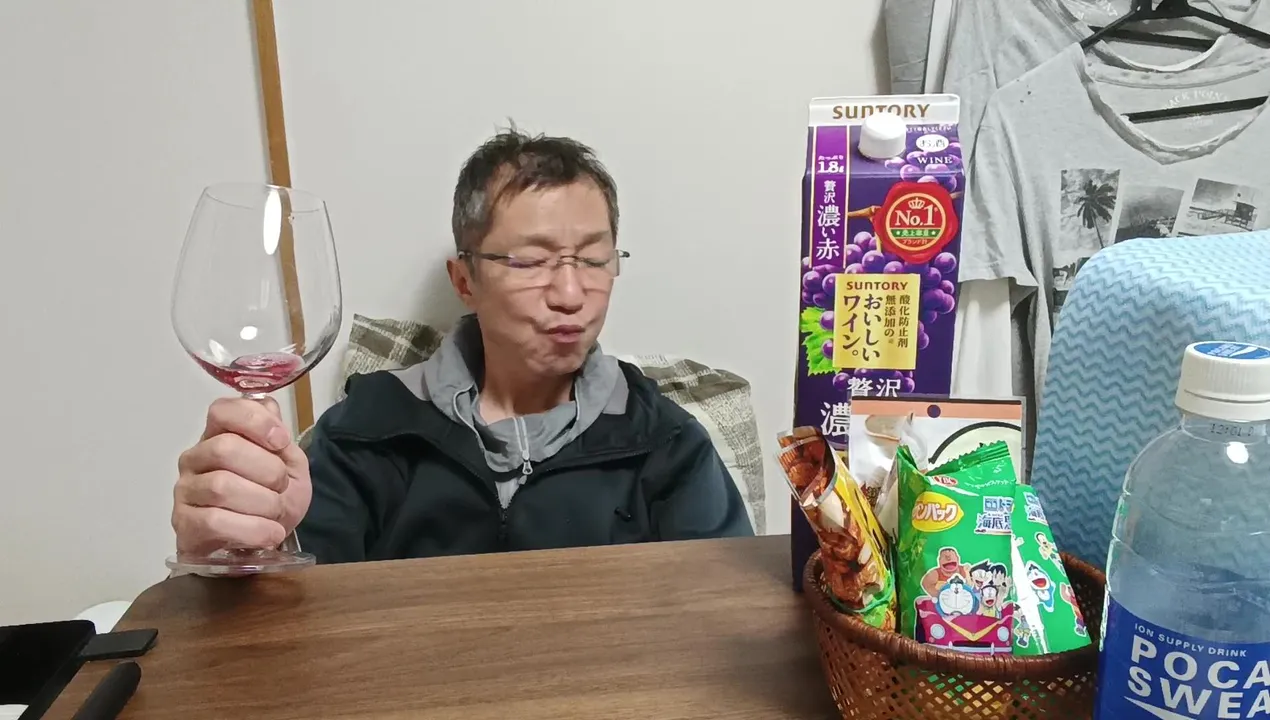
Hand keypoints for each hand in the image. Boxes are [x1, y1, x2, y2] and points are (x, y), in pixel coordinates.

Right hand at [173, 397, 311, 555]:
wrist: (258, 545)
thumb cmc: (269, 500)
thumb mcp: (289, 467)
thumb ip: (279, 439)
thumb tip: (269, 408)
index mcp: (219, 436)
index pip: (222, 410)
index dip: (255, 421)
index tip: (280, 442)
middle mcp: (195, 459)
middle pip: (225, 449)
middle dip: (267, 470)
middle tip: (282, 487)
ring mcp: (186, 491)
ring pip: (221, 487)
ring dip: (264, 503)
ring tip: (276, 514)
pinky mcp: (185, 524)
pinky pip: (216, 522)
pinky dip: (254, 529)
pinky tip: (270, 533)